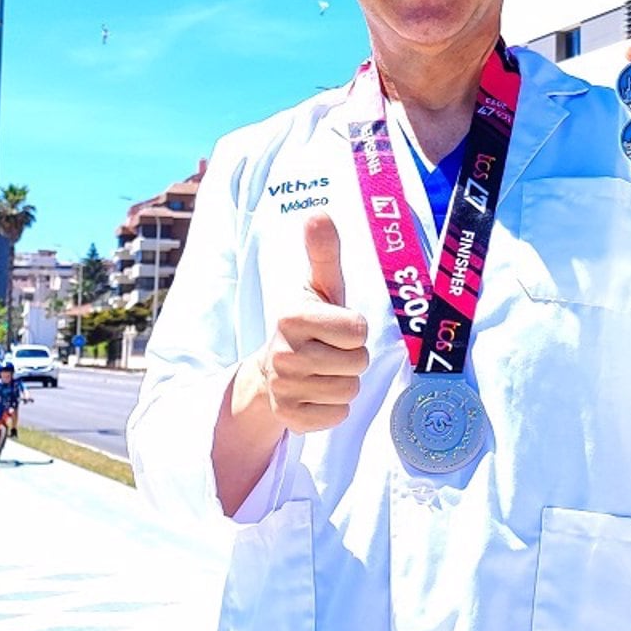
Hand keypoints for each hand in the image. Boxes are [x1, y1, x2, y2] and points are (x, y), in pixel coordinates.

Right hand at [234, 214, 370, 434]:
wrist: (272, 370)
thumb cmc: (310, 323)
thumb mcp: (321, 286)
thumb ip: (324, 252)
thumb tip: (317, 213)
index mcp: (291, 317)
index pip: (358, 330)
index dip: (354, 330)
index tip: (335, 328)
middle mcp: (282, 352)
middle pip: (357, 362)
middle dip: (352, 358)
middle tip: (329, 351)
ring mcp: (282, 388)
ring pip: (349, 390)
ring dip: (343, 382)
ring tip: (323, 372)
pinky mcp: (287, 417)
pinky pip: (336, 416)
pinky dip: (332, 408)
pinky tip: (315, 394)